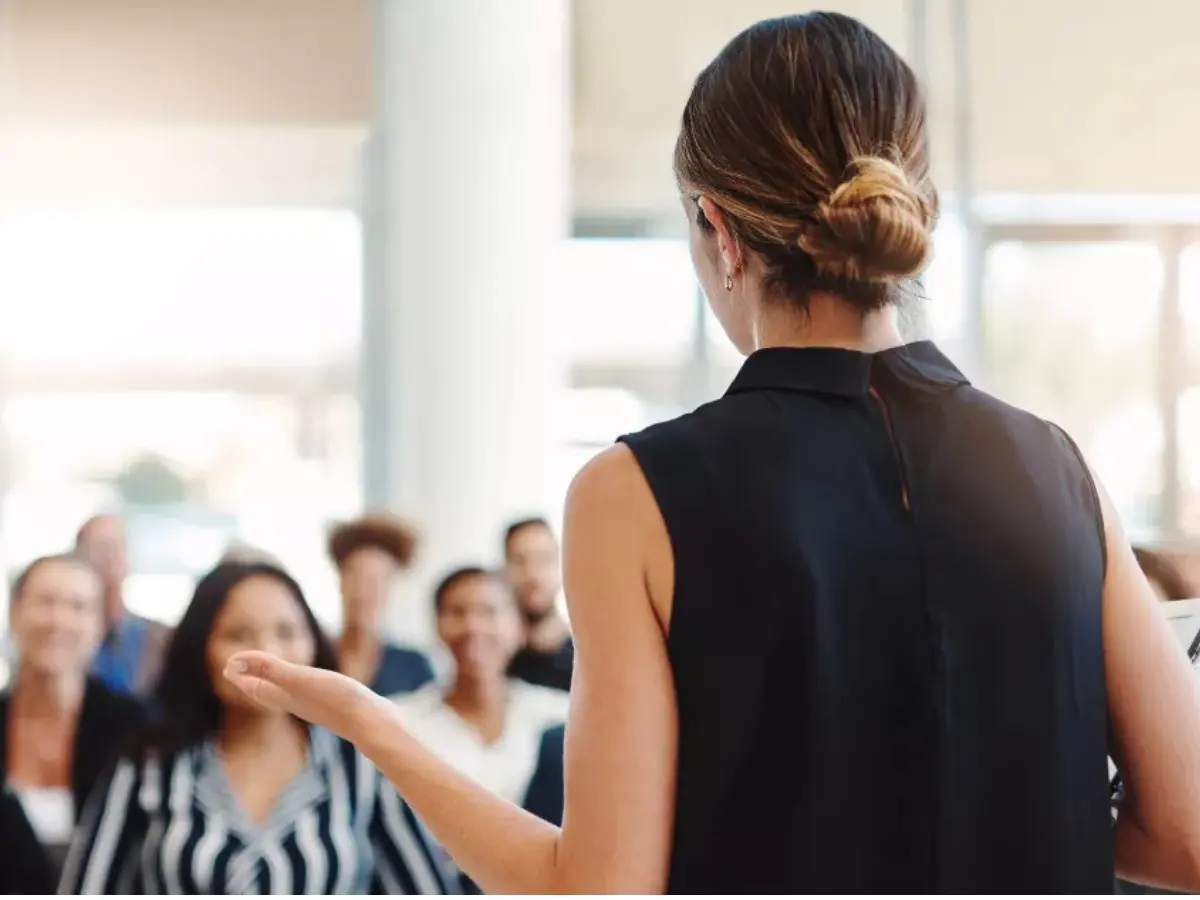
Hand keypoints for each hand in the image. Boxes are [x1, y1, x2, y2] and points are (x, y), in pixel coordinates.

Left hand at [224, 651, 390, 739]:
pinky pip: (313, 694)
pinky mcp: (339, 704)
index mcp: (288, 698)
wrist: (374, 724)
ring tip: (275, 676)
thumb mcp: (300, 679)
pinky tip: (316, 685)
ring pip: (292, 695)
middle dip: (255, 681)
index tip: (228, 666)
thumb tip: (234, 663)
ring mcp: (320, 706)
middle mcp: (300, 704)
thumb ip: (269, 670)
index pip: (256, 688)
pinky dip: (304, 686)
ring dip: (279, 684)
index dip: (242, 676)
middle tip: (242, 672)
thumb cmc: (337, 701)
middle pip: (270, 693)